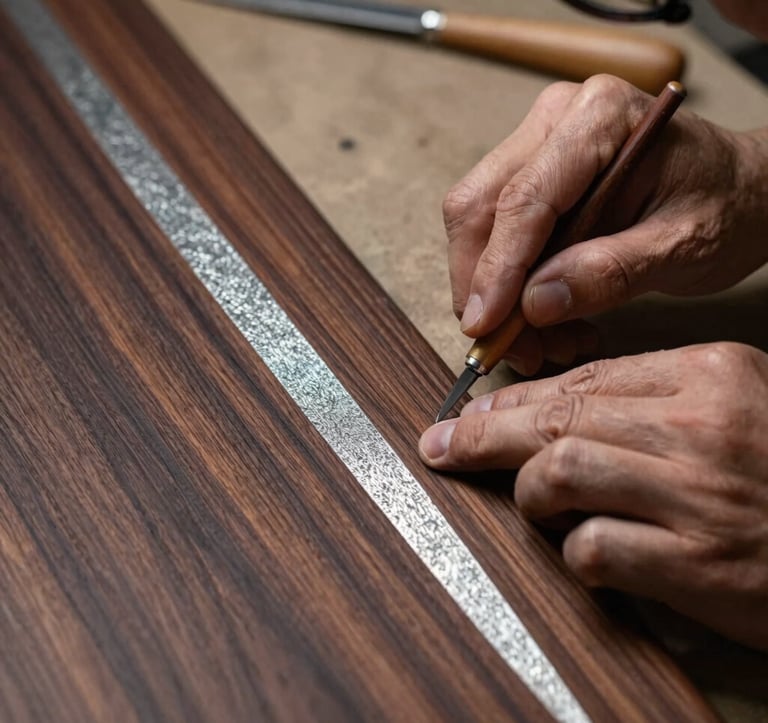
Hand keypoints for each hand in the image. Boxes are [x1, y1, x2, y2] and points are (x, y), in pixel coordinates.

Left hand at [419, 342, 767, 649]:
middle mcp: (700, 425)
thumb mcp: (734, 408)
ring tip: (535, 505)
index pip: (583, 378)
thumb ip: (651, 401)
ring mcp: (699, 494)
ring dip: (530, 494)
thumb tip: (552, 411)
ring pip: (560, 469)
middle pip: (557, 415)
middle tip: (443, 445)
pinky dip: (574, 552)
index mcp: (710, 372)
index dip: (514, 397)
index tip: (472, 410)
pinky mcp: (698, 564)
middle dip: (484, 432)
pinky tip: (587, 552)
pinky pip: (593, 547)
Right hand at [444, 75, 767, 373]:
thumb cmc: (724, 207)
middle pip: (479, 206)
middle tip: (506, 346)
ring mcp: (537, 143)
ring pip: (476, 223)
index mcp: (601, 117)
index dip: (497, 269)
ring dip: (491, 290)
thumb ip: (611, 273)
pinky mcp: (530, 171)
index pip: (524, 199)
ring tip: (538, 340)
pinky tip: (541, 314)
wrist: (740, 190)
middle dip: (482, 284)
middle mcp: (556, 119)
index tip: (486, 326)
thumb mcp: (683, 248)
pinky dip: (505, 282)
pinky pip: (493, 231)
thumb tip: (535, 305)